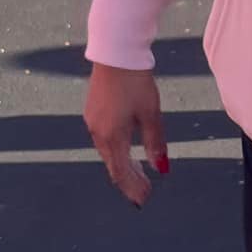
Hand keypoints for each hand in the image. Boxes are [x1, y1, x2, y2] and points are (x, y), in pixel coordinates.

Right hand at [84, 62, 167, 207]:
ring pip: (107, 153)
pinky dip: (116, 150)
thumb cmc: (135, 82)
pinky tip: (125, 148)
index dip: (133, 187)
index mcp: (112, 137)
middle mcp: (97, 133)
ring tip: (138, 172)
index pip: (122, 173)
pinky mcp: (91, 111)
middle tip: (144, 191)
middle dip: (129, 179)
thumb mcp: (151, 114)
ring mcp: (92, 121)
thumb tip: (160, 168)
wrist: (116, 53)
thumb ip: (155, 143)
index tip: (145, 198)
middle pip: (113, 165)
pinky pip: (102, 139)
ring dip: (122, 164)